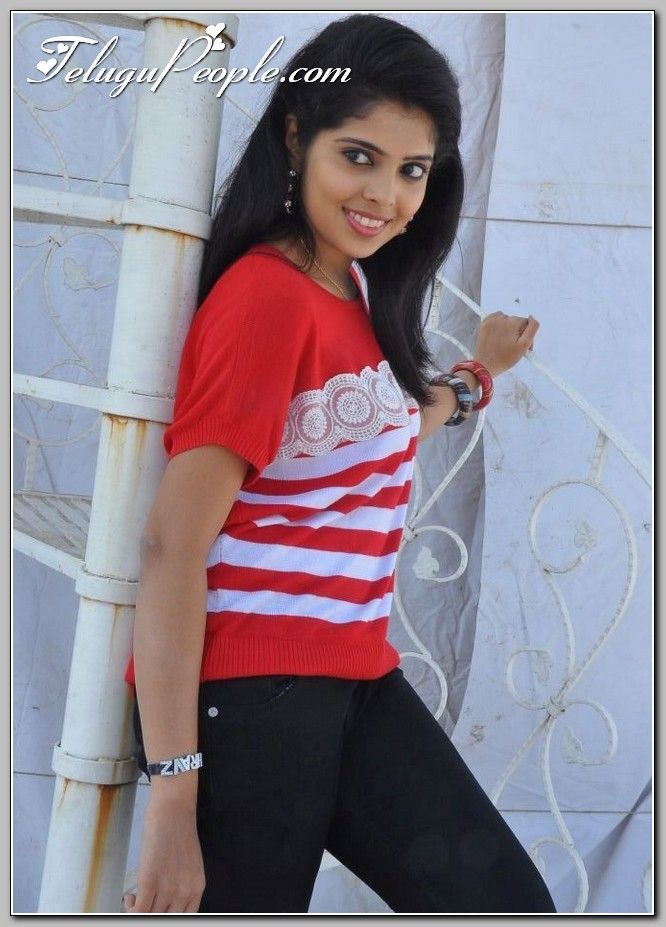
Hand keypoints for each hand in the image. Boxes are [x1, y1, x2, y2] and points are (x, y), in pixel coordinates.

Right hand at [122, 792, 204, 912]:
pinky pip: (139, 912)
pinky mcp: (150, 881)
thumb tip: (166, 899)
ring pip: (151, 916)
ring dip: (138, 910)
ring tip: (134, 899)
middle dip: (151, 914)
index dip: (166, 916)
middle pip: (166, 918)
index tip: (156, 910)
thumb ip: (181, 883)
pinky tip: (129, 897)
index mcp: (197, 887)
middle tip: (142, 905)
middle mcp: (185, 892)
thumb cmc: (179, 830)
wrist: (173, 809)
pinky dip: (130, 909)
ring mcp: (168, 888)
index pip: (185, 918)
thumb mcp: (189, 864)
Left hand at [474, 311, 539, 377]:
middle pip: (516, 321)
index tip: (524, 345)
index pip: (526, 323)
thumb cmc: (504, 359)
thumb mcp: (523, 346)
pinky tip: (498, 336)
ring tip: (505, 342)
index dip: (527, 334)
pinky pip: (495, 319)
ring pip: (506, 320)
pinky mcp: (484, 324)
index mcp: (512, 323)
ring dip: (507, 328)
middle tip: (514, 346)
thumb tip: (532, 318)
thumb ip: (532, 329)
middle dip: (517, 332)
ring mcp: (491, 321)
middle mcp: (501, 319)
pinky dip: (498, 325)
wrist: (484, 366)